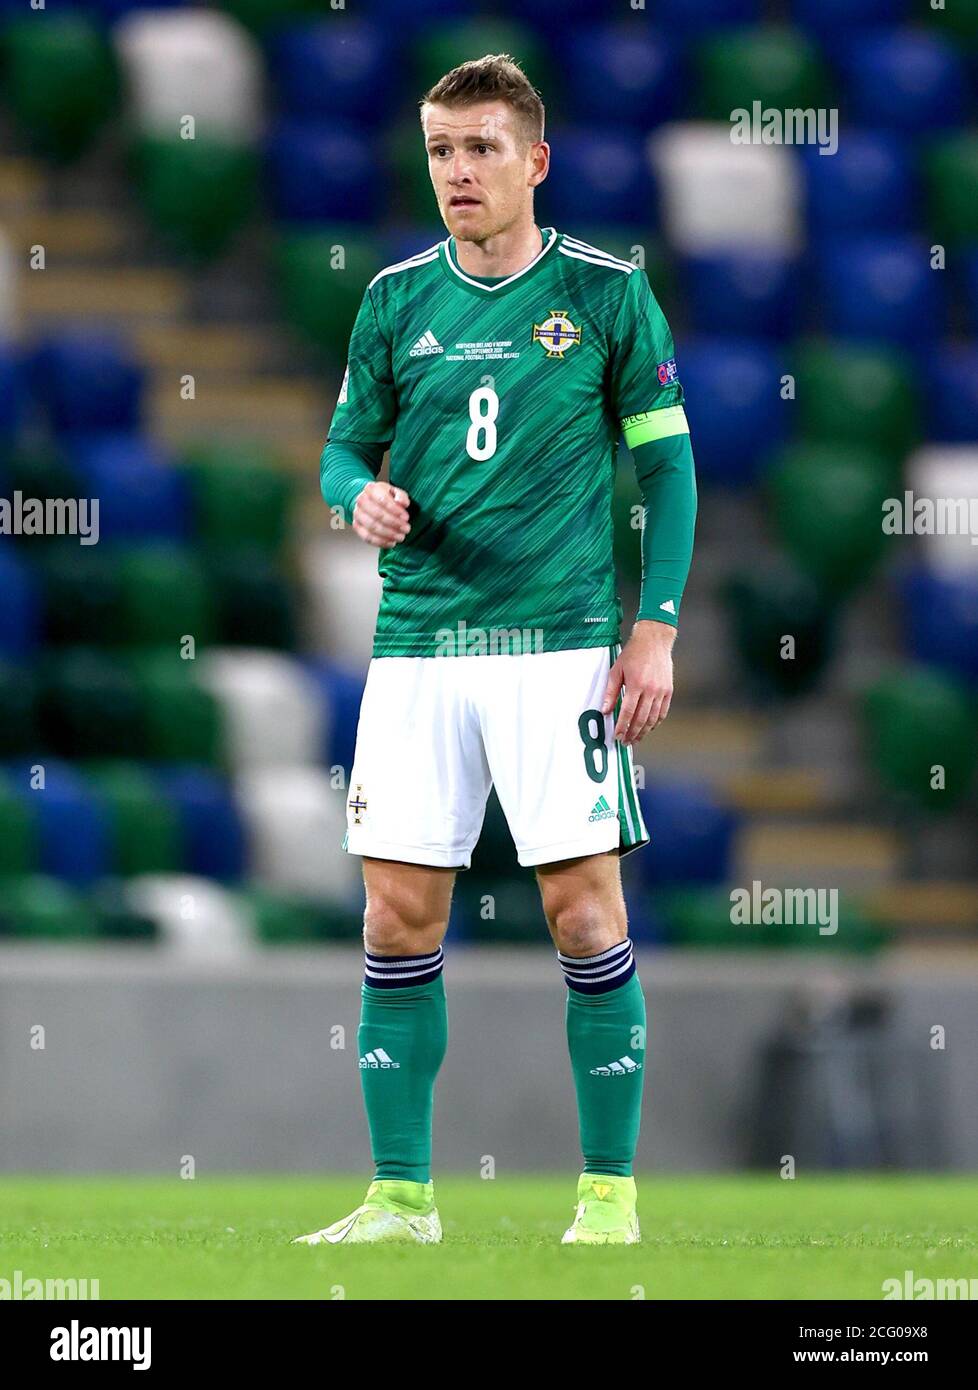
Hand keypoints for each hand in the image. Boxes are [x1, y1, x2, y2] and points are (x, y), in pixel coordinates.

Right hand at [352, 481, 410, 547]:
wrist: (370, 501)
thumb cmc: (385, 497)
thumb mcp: (395, 492)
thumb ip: (401, 496)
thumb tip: (402, 503)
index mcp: (371, 489)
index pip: (382, 500)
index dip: (395, 510)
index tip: (406, 517)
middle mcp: (361, 501)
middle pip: (377, 514)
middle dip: (394, 523)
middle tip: (406, 529)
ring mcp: (357, 514)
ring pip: (372, 527)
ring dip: (389, 534)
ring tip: (401, 537)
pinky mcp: (357, 527)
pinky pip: (368, 538)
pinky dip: (381, 542)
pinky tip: (391, 542)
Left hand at [601, 620, 674, 744]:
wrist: (654, 641)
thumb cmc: (632, 654)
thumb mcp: (616, 670)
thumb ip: (610, 692)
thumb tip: (605, 711)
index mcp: (636, 684)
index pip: (628, 712)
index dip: (622, 727)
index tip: (617, 736)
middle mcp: (651, 690)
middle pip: (642, 719)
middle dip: (633, 733)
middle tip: (625, 742)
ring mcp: (662, 691)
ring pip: (653, 718)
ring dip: (644, 731)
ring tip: (636, 739)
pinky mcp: (669, 690)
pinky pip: (663, 712)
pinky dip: (656, 722)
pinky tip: (649, 728)